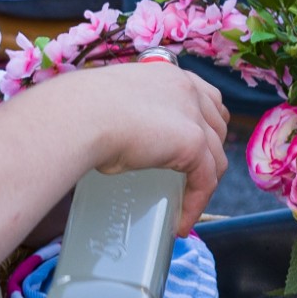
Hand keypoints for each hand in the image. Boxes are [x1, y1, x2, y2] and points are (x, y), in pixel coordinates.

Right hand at [40, 61, 230, 232]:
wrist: (79, 117)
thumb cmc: (79, 112)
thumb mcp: (112, 104)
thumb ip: (127, 112)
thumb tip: (119, 135)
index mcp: (168, 75)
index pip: (206, 98)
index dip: (207, 124)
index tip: (198, 148)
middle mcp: (187, 89)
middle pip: (217, 126)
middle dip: (211, 154)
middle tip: (190, 180)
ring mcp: (193, 114)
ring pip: (215, 156)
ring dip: (203, 184)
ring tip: (185, 205)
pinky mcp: (192, 142)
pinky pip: (205, 180)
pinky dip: (195, 204)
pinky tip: (181, 223)